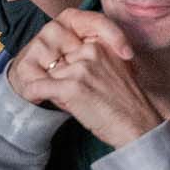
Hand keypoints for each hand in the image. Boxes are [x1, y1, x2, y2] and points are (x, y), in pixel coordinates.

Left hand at [8, 10, 162, 146]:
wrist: (137, 126)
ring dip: (52, 89)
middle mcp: (91, 50)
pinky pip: (39, 86)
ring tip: (71, 103)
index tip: (76, 81)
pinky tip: (33, 98)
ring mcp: (81, 68)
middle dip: (59, 78)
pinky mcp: (72, 87)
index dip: (68, 68)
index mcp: (101, 44)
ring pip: (48, 73)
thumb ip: (90, 61)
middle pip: (57, 60)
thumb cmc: (125, 104)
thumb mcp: (112, 70)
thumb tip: (61, 63)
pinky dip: (32, 93)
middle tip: (76, 96)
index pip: (69, 49)